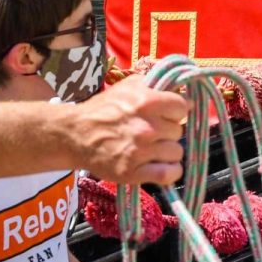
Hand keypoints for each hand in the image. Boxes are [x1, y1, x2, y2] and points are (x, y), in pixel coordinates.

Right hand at [68, 74, 188, 188]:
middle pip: (179, 131)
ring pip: (176, 153)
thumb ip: (156, 86)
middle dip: (168, 131)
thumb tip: (186, 96)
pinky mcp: (133, 172)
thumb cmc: (103, 108)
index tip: (165, 114)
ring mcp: (140, 151)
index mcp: (147, 102)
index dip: (175, 111)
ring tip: (152, 149)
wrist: (75, 134)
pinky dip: (169, 172)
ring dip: (167, 151)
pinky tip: (160, 166)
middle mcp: (147, 127)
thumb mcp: (128, 86)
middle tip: (153, 132)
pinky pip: (169, 174)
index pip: (182, 108)